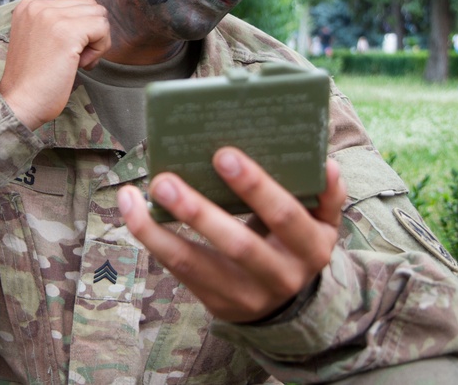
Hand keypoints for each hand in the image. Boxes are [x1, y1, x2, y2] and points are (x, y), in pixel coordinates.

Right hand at [0, 0, 110, 130]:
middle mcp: (38, 6)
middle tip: (71, 57)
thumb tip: (88, 18)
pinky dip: (98, 50)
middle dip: (90, 33)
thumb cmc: (32, 82)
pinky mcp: (65, 30)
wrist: (19, 102)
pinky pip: (101, 30)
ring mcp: (50, 16)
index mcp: (28, 7)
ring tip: (71, 61)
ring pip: (99, 16)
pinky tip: (78, 64)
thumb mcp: (38, 43)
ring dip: (96, 43)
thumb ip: (55, 24)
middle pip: (90, 4)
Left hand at [118, 147, 346, 322]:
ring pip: (195, 264)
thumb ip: (327, 194)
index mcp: (312, 248)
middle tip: (165, 179)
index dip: (256, 187)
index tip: (223, 153)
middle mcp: (281, 277)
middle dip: (199, 212)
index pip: (285, 216)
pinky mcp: (214, 302)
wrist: (290, 305)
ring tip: (134, 195)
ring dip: (159, 231)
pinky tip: (131, 209)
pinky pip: (178, 271)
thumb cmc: (298, 242)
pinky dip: (151, 238)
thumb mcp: (323, 222)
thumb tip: (324, 164)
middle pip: (237, 245)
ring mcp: (245, 295)